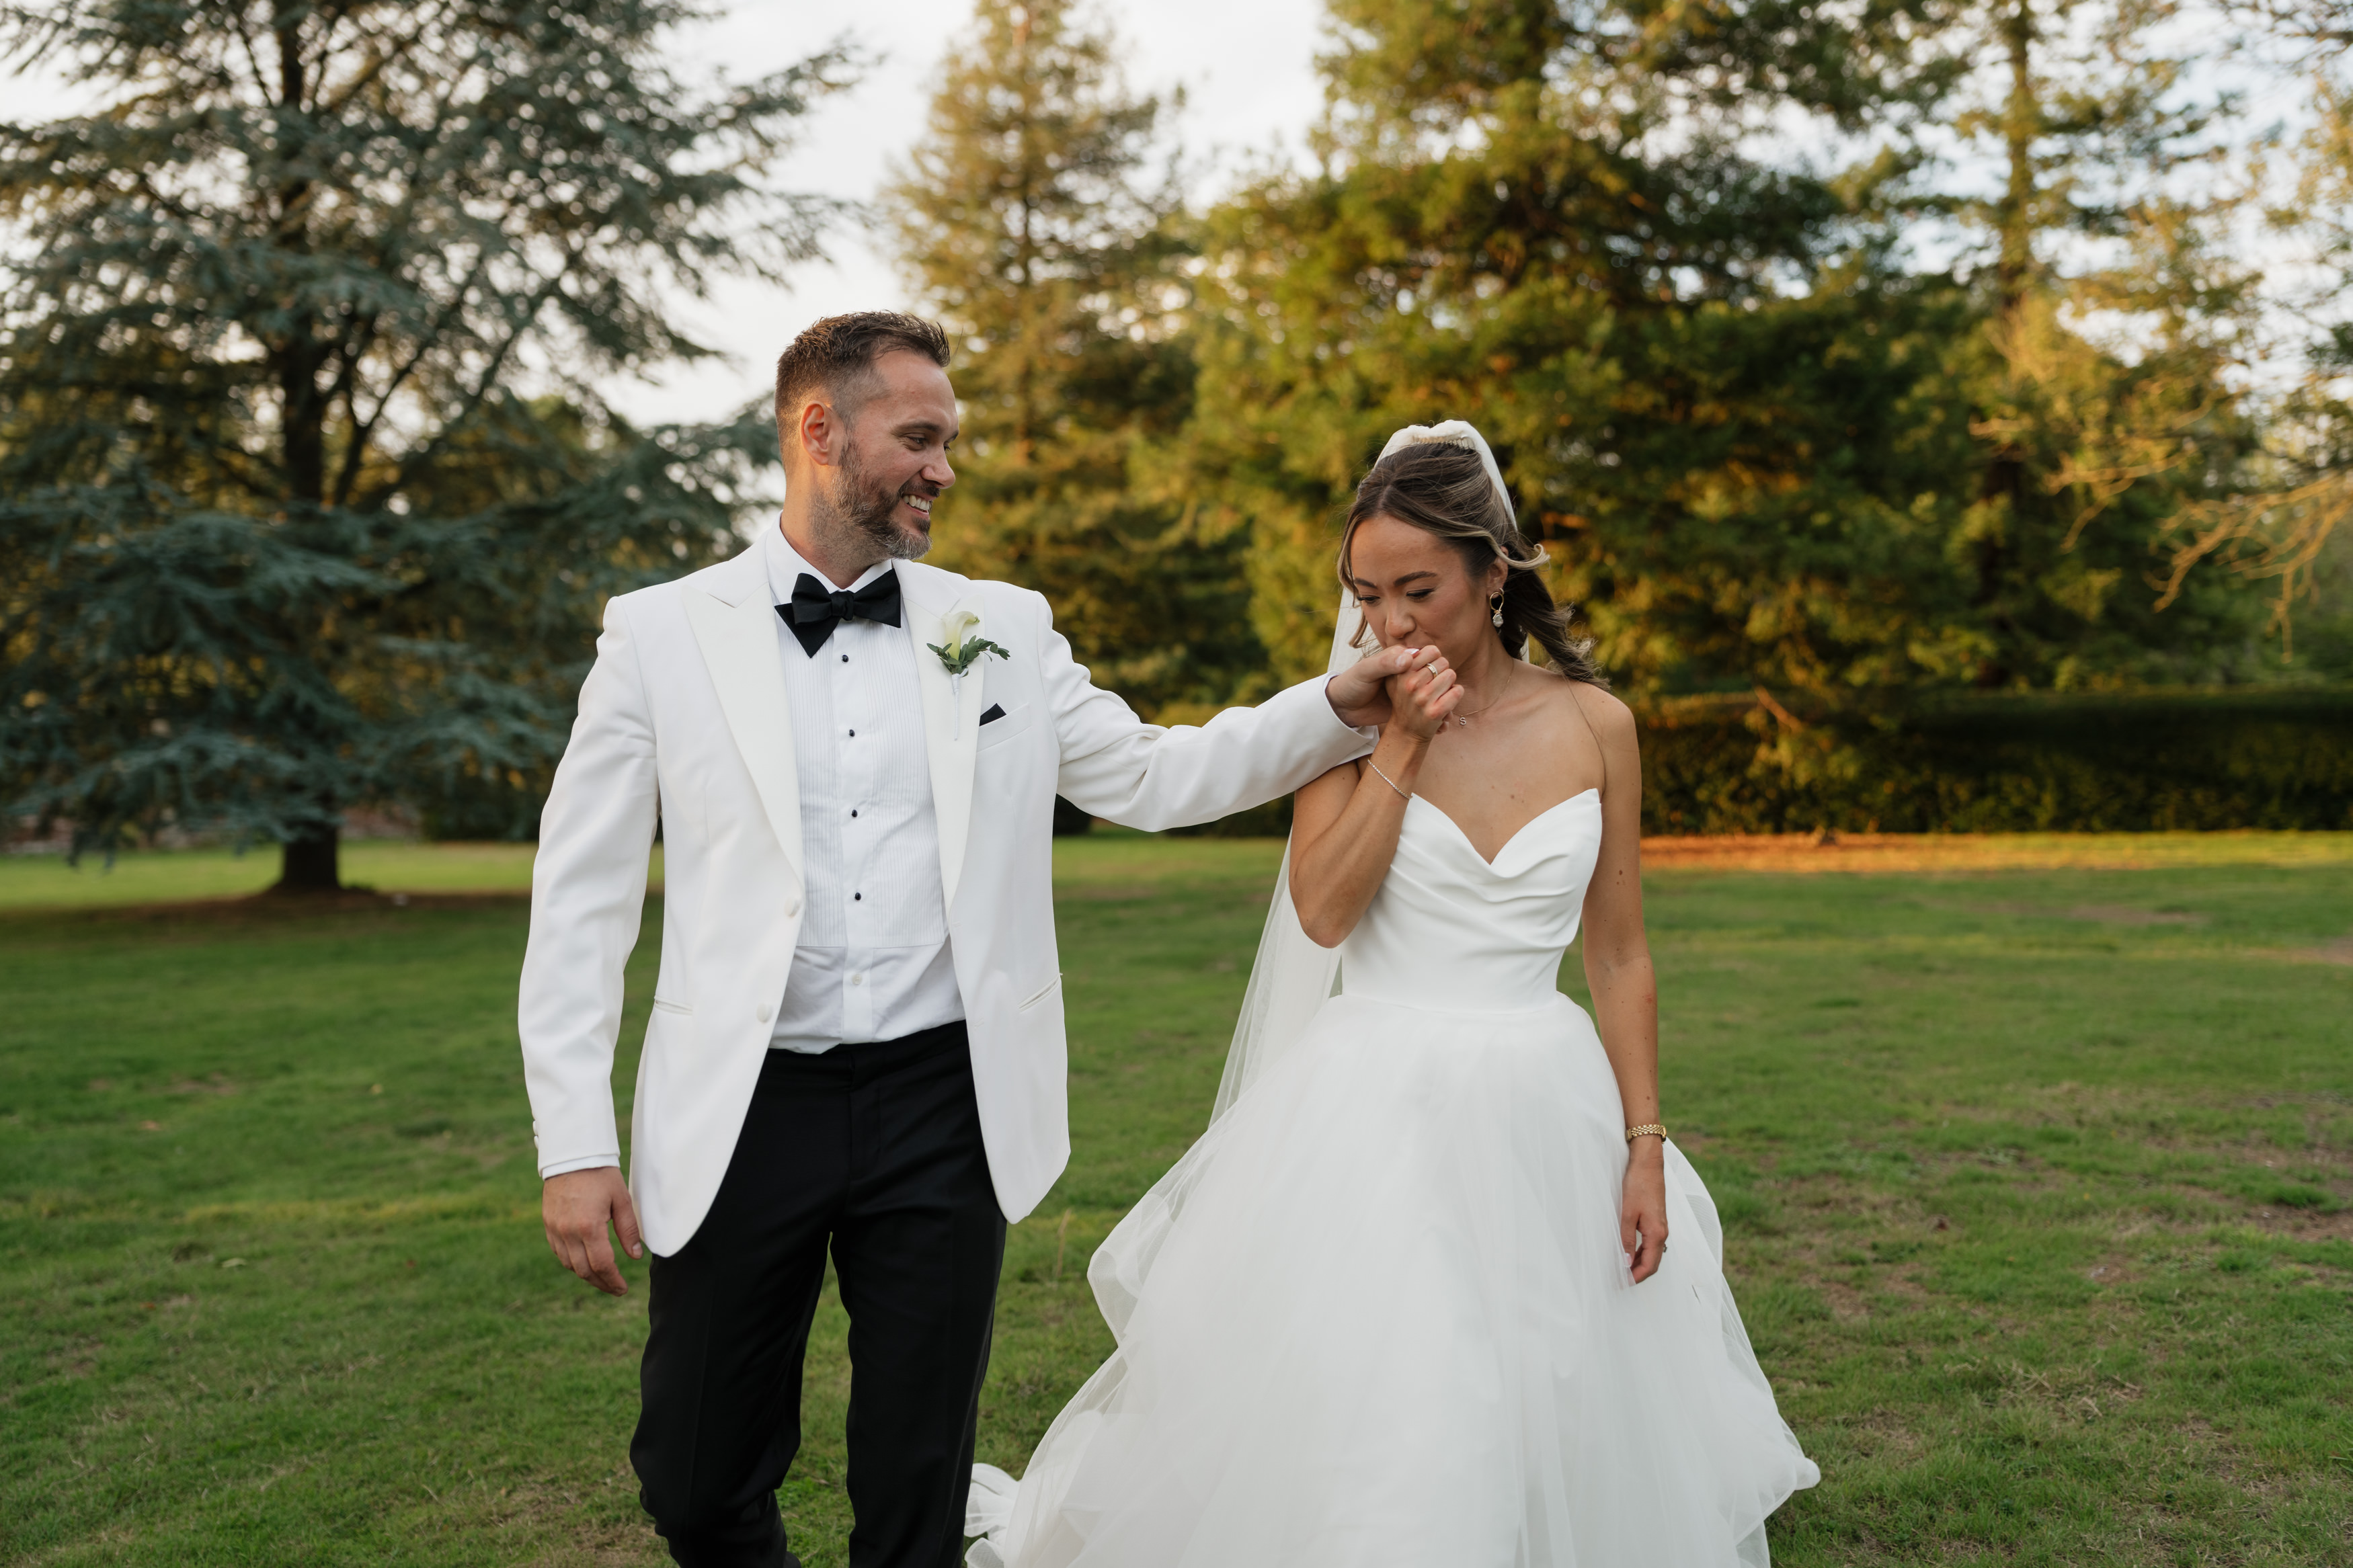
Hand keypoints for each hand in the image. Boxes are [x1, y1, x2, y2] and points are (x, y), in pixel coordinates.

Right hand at [543, 1165, 643, 1295]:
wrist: (571, 1155)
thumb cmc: (600, 1174)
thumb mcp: (621, 1199)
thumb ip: (628, 1229)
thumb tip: (635, 1256)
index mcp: (589, 1226)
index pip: (602, 1265)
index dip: (613, 1281)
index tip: (623, 1289)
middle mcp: (568, 1232)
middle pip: (584, 1270)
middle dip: (601, 1283)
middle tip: (615, 1288)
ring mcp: (555, 1229)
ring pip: (569, 1264)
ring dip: (586, 1275)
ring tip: (603, 1277)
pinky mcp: (548, 1224)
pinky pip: (558, 1252)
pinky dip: (572, 1262)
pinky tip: (584, 1261)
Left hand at [1326, 644, 1448, 727]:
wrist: (1341, 708)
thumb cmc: (1351, 684)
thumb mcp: (1365, 672)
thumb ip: (1385, 663)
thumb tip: (1409, 659)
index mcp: (1399, 657)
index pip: (1428, 654)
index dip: (1435, 665)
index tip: (1436, 678)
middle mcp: (1407, 670)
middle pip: (1435, 675)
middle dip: (1444, 687)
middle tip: (1447, 700)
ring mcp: (1409, 688)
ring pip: (1434, 693)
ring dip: (1442, 704)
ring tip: (1446, 718)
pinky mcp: (1407, 704)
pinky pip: (1426, 708)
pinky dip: (1434, 717)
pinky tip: (1439, 727)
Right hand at [1385, 653, 1460, 739]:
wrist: (1405, 732)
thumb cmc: (1405, 700)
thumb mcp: (1397, 679)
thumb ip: (1408, 660)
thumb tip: (1431, 649)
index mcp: (1401, 672)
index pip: (1431, 651)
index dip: (1435, 658)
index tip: (1431, 668)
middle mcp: (1410, 684)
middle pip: (1443, 662)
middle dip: (1443, 671)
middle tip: (1435, 682)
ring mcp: (1422, 699)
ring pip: (1451, 675)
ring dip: (1450, 683)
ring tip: (1440, 691)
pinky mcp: (1435, 712)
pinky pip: (1457, 691)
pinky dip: (1456, 694)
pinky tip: (1448, 699)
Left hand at [1621, 1144, 1667, 1283]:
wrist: (1647, 1163)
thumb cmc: (1638, 1185)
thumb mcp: (1627, 1214)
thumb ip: (1625, 1240)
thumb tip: (1624, 1263)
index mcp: (1657, 1233)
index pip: (1649, 1266)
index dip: (1636, 1277)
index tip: (1621, 1284)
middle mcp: (1662, 1232)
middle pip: (1652, 1263)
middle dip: (1637, 1274)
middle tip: (1619, 1280)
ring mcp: (1660, 1226)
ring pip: (1651, 1253)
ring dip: (1637, 1263)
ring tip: (1620, 1269)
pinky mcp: (1655, 1220)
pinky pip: (1649, 1243)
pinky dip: (1639, 1252)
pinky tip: (1627, 1252)